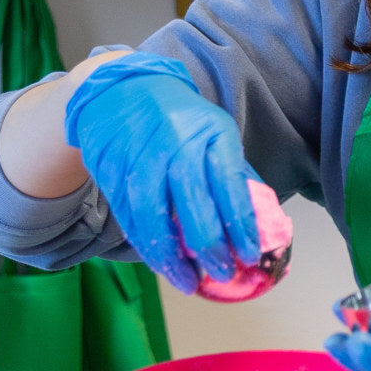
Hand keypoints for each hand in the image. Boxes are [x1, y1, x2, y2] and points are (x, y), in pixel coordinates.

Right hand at [64, 50, 257, 292]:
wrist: (123, 89)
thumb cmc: (182, 118)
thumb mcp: (216, 131)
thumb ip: (234, 173)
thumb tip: (257, 222)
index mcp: (211, 133)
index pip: (230, 185)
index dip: (240, 225)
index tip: (249, 256)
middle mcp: (176, 144)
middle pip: (194, 205)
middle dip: (211, 248)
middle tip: (222, 274)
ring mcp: (140, 158)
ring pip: (155, 218)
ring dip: (173, 258)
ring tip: (189, 281)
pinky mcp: (113, 171)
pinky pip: (130, 218)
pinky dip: (146, 246)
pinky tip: (161, 263)